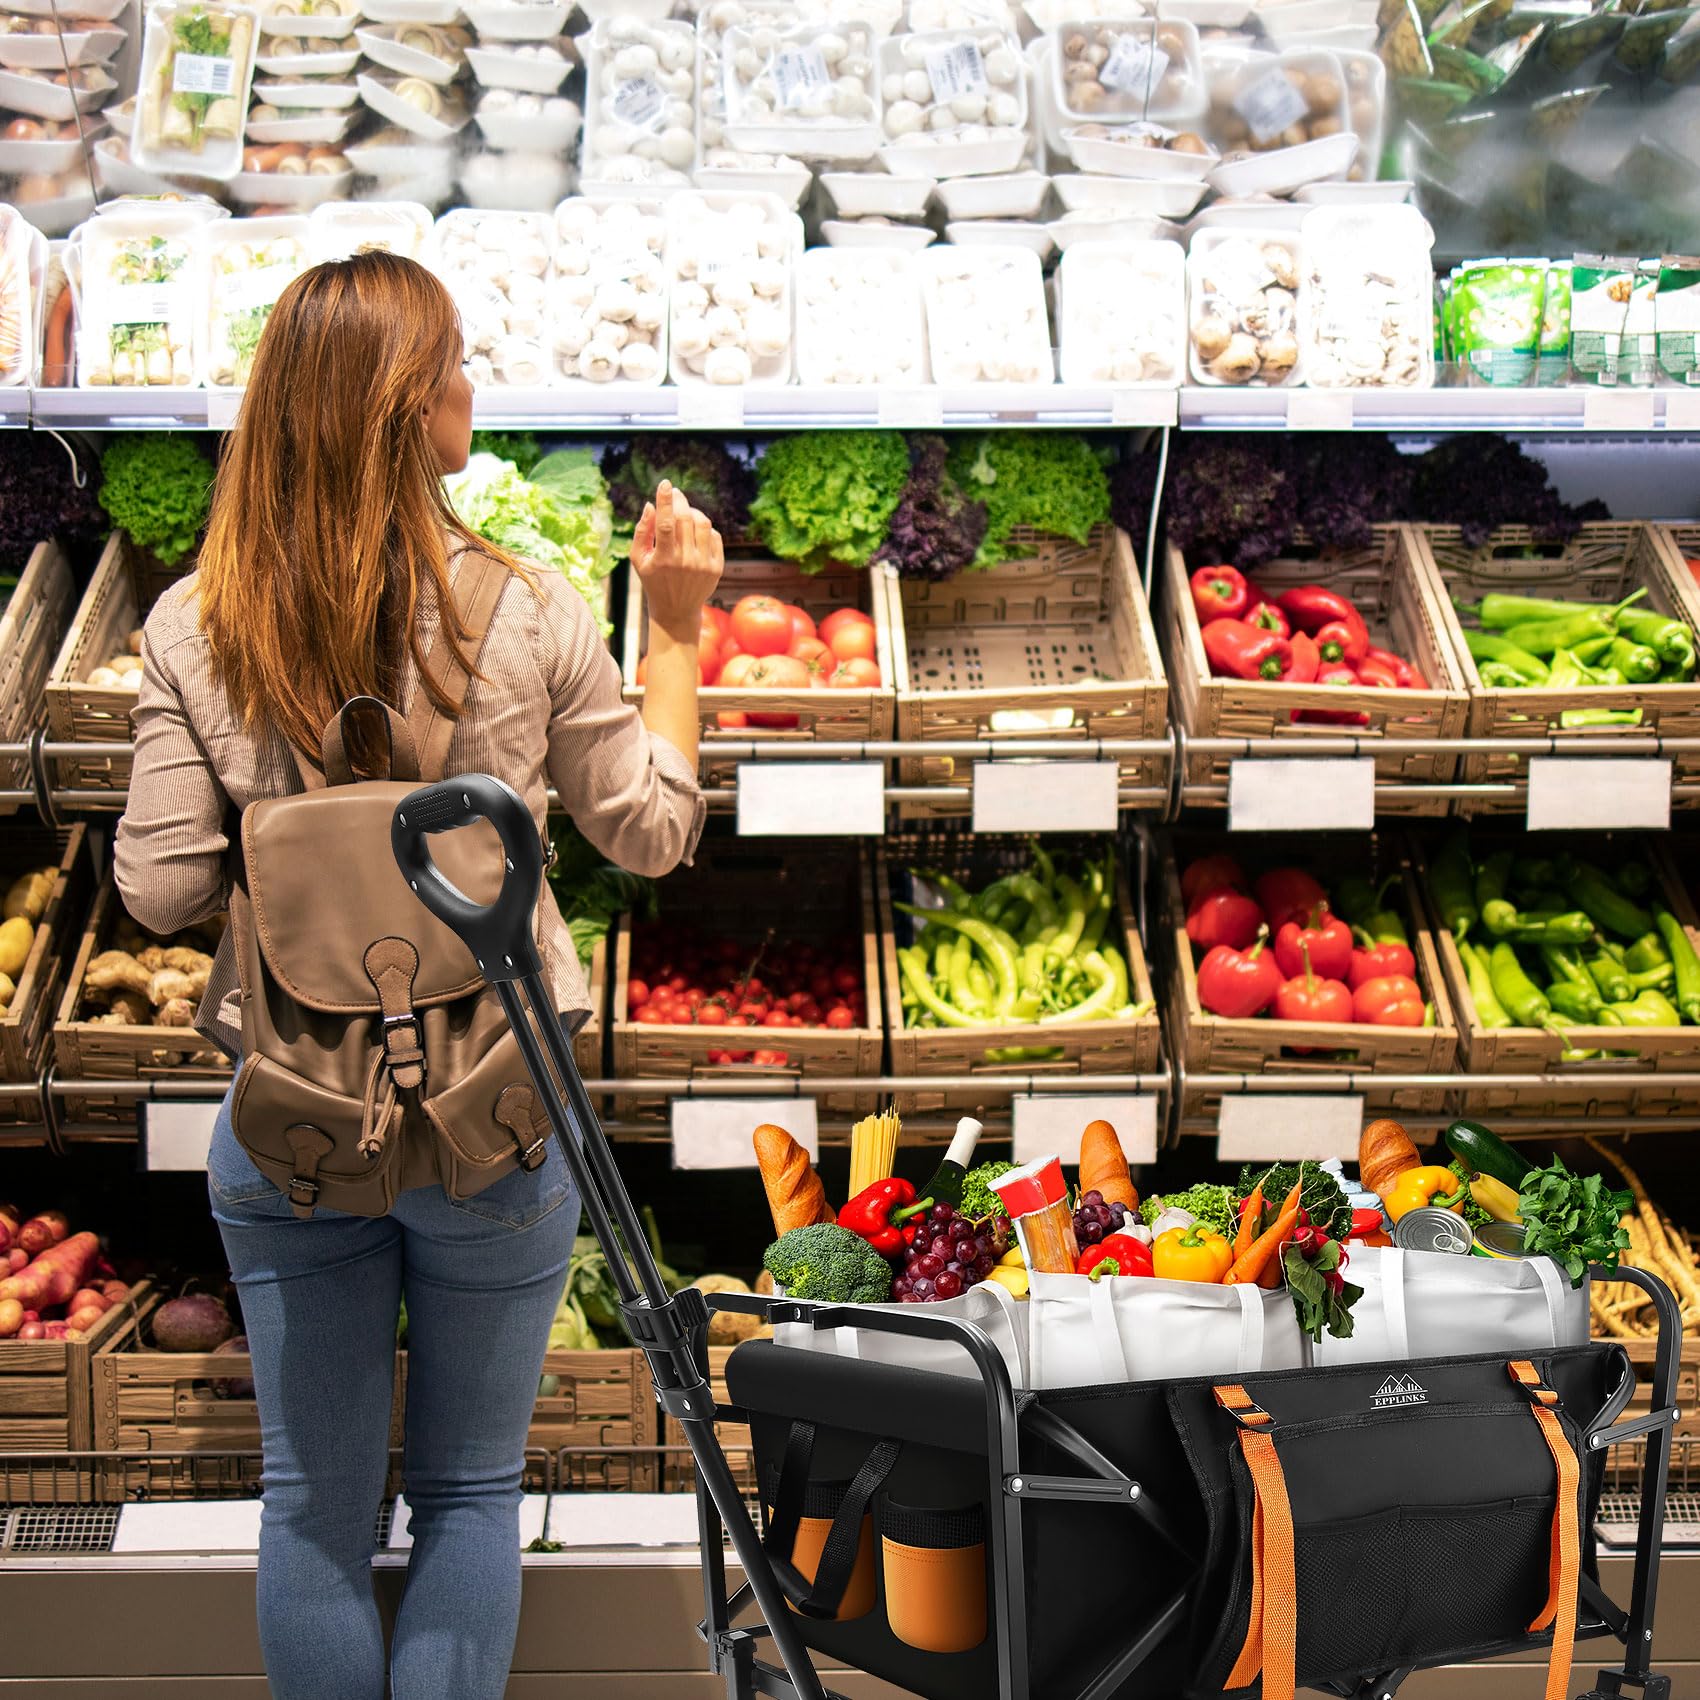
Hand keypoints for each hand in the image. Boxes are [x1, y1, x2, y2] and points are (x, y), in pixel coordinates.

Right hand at [632, 479, 721, 640]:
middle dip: (679, 501)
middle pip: (685, 519)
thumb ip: (642, 531)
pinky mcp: (717, 567)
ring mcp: (704, 564)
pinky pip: (714, 535)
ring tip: (684, 513)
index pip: (665, 524)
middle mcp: (685, 561)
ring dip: (693, 512)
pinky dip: (705, 527)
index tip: (665, 484)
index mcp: (663, 559)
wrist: (676, 609)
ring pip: (703, 523)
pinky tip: (695, 530)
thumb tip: (651, 505)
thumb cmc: (653, 580)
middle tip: (674, 494)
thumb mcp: (639, 559)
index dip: (665, 501)